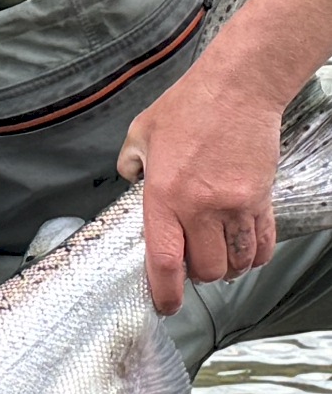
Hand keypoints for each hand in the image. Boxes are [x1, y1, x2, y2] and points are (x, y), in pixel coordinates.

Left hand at [118, 60, 280, 316]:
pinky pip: (263, 244)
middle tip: (190, 264)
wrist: (239, 88)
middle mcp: (201, 207)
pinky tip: (245, 249)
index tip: (165, 305)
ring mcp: (236, 205)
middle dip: (196, 276)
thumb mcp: (142, 131)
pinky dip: (255, 256)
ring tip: (218, 256)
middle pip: (205, 270)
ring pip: (236, 262)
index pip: (164, 261)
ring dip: (226, 267)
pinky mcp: (262, 199)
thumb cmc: (190, 106)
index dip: (164, 293)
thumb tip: (129, 177)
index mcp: (164, 195)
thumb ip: (130, 162)